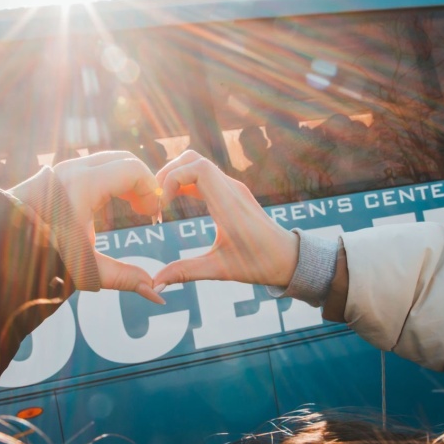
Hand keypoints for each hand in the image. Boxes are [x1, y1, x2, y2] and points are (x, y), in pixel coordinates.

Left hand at [52, 151, 164, 303]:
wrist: (1, 246)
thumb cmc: (42, 258)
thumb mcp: (86, 269)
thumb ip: (123, 278)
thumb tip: (156, 295)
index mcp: (83, 186)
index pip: (133, 170)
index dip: (151, 190)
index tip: (153, 215)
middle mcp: (74, 169)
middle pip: (125, 160)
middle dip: (142, 183)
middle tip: (147, 212)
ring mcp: (65, 168)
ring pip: (111, 161)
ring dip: (128, 181)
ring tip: (135, 209)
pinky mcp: (61, 173)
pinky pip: (97, 166)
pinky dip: (113, 179)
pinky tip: (116, 204)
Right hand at [153, 151, 298, 287]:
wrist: (288, 259)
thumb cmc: (259, 264)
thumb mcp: (220, 270)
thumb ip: (186, 272)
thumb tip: (156, 283)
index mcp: (229, 205)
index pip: (197, 168)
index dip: (172, 178)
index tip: (162, 205)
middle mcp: (231, 190)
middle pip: (193, 159)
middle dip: (168, 173)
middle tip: (155, 200)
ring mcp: (233, 188)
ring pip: (198, 164)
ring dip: (177, 176)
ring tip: (163, 201)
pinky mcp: (233, 193)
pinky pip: (205, 176)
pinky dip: (187, 182)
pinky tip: (177, 202)